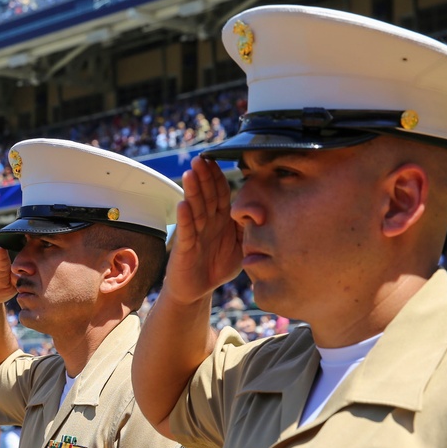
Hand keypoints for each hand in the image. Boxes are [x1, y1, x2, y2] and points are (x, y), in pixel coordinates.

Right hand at [163, 157, 243, 304]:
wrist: (197, 289)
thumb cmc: (218, 266)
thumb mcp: (240, 247)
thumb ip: (247, 230)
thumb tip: (263, 213)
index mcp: (220, 218)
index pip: (220, 193)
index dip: (218, 177)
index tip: (217, 159)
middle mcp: (206, 221)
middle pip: (206, 195)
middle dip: (204, 176)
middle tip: (201, 158)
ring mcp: (194, 233)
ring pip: (194, 208)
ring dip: (192, 191)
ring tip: (190, 173)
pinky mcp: (185, 247)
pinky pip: (186, 231)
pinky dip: (184, 218)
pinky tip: (184, 205)